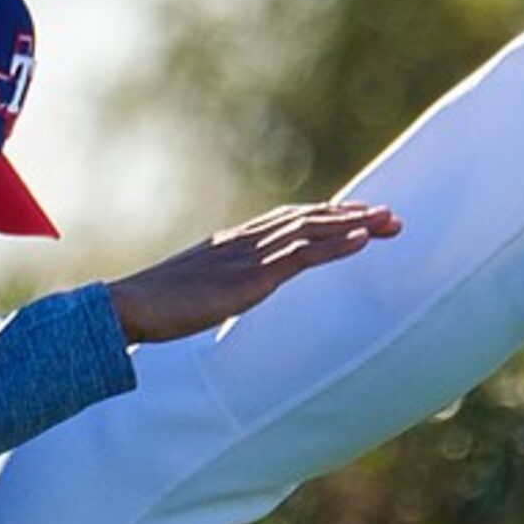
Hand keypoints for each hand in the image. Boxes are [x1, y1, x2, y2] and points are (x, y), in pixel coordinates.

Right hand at [105, 200, 401, 343]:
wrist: (131, 306)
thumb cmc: (156, 308)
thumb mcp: (197, 293)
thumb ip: (220, 288)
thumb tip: (229, 297)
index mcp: (234, 242)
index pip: (290, 220)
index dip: (327, 216)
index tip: (358, 215)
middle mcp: (246, 240)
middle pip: (309, 218)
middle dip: (353, 215)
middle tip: (392, 215)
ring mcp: (250, 255)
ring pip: (312, 230)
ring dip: (355, 225)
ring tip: (389, 222)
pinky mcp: (251, 276)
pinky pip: (302, 255)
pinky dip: (335, 244)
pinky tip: (361, 240)